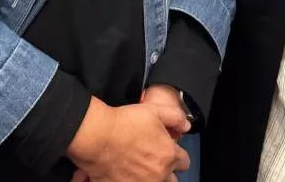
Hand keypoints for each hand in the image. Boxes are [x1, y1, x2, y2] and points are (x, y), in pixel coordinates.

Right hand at [67, 96, 190, 181]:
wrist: (98, 137)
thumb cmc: (125, 123)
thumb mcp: (154, 110)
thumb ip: (175, 117)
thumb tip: (186, 125)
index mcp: (168, 156)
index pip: (184, 161)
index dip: (176, 153)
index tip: (169, 149)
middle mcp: (158, 175)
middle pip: (172, 179)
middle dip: (166, 170)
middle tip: (154, 159)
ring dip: (153, 178)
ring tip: (141, 167)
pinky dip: (135, 181)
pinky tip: (128, 173)